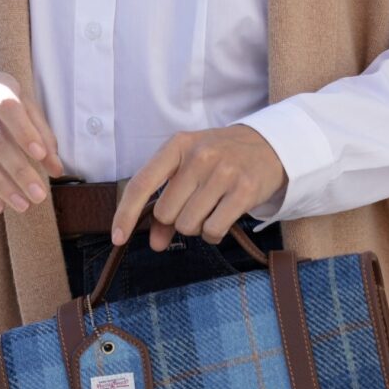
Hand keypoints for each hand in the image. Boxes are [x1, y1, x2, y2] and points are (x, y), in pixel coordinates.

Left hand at [110, 125, 286, 249]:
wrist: (271, 146)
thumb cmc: (222, 159)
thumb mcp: (190, 170)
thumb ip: (167, 203)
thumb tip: (154, 243)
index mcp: (178, 145)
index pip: (142, 183)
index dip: (125, 213)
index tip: (117, 237)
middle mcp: (200, 156)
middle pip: (166, 213)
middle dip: (176, 219)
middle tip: (195, 206)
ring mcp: (223, 172)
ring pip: (188, 225)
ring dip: (197, 227)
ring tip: (211, 209)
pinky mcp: (244, 191)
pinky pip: (213, 231)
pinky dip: (214, 234)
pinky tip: (223, 219)